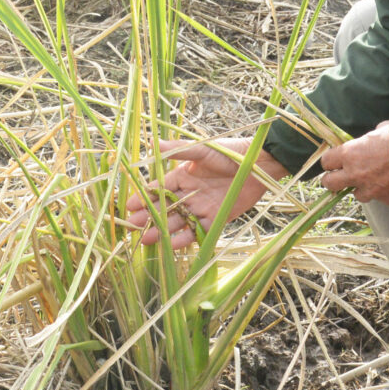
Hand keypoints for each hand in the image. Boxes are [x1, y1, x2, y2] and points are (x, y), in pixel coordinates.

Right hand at [127, 136, 287, 250]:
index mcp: (183, 175)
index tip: (129, 207)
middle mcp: (190, 193)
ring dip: (162, 230)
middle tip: (133, 228)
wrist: (259, 165)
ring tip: (146, 240)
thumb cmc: (230, 152)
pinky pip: (197, 231)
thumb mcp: (204, 149)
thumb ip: (180, 150)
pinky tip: (170, 245)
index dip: (144, 197)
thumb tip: (155, 143)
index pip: (159, 189)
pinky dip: (184, 239)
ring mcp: (202, 207)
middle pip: (165, 208)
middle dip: (148, 218)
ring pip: (178, 222)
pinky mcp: (216, 219)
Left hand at [318, 121, 388, 207]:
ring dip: (362, 188)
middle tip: (339, 176)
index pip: (326, 161)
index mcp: (350, 154)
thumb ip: (371, 137)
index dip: (330, 161)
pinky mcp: (387, 200)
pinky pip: (380, 198)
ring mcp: (371, 190)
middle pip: (330, 183)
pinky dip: (384, 192)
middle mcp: (356, 175)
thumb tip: (373, 138)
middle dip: (332, 180)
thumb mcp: (382, 129)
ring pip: (357, 195)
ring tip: (373, 180)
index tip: (334, 160)